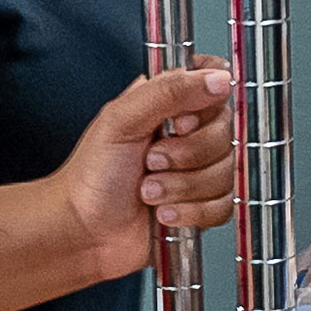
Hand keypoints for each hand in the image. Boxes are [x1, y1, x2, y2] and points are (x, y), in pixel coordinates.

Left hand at [54, 65, 237, 281]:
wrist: (84, 231)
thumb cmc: (92, 175)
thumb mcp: (122, 120)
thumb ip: (169, 91)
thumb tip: (217, 79)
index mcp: (168, 104)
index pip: (214, 84)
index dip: (206, 104)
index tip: (179, 122)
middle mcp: (186, 135)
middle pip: (225, 133)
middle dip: (186, 154)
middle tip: (151, 161)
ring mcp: (196, 172)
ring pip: (225, 173)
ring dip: (181, 187)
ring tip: (148, 191)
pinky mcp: (202, 207)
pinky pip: (222, 207)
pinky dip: (190, 212)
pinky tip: (163, 213)